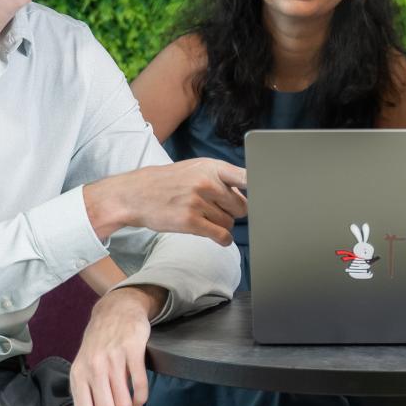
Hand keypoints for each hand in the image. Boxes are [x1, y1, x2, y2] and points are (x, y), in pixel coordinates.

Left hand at [69, 284, 162, 405]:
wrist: (115, 310)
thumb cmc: (99, 347)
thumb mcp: (85, 369)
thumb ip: (88, 396)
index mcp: (78, 378)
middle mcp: (93, 369)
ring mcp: (113, 359)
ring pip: (123, 401)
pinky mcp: (132, 350)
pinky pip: (140, 385)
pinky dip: (142, 398)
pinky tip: (141, 399)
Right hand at [85, 159, 247, 243]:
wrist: (135, 194)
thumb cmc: (169, 182)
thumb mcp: (195, 168)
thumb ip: (222, 178)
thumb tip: (250, 194)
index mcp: (211, 167)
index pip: (246, 177)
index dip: (261, 189)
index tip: (269, 196)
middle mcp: (207, 183)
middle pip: (242, 206)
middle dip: (234, 212)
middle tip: (218, 211)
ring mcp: (198, 202)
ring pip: (230, 223)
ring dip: (223, 225)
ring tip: (206, 219)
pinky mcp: (190, 222)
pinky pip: (221, 235)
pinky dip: (222, 239)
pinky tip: (217, 237)